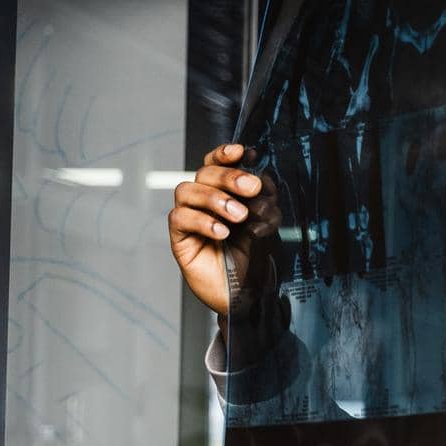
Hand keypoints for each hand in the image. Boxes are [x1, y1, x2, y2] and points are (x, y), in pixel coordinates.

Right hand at [167, 142, 280, 315]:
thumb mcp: (265, 225)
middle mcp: (202, 200)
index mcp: (223, 192)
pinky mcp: (179, 238)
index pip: (216, 164)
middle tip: (251, 188)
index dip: (224, 154)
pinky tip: (222, 232)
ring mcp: (188, 217)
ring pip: (187, 191)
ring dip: (215, 199)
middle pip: (204, 173)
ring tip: (239, 216)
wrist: (244, 293)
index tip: (241, 151)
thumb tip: (262, 182)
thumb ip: (265, 203)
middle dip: (229, 177)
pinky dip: (203, 222)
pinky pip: (180, 218)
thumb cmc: (252, 257)